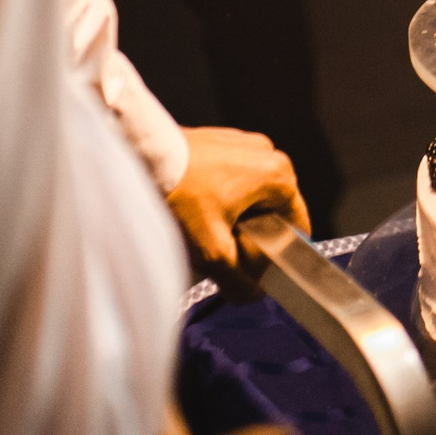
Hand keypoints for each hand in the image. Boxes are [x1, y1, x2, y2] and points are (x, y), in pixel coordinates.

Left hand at [164, 126, 306, 289]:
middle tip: (221, 248)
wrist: (139, 157)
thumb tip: (254, 294)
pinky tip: (195, 207)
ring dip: (234, 216)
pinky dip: (220, 196)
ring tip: (204, 228)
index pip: (296, 225)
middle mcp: (267, 153)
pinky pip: (232, 177)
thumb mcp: (212, 252)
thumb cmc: (181, 197)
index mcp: (278, 175)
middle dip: (252, 234)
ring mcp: (243, 142)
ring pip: (251, 195)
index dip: (277, 252)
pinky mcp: (221, 140)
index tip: (250, 265)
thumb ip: (240, 281)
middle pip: (273, 211)